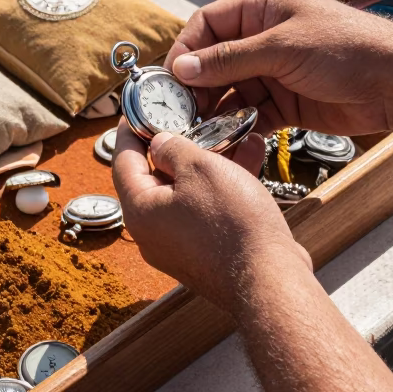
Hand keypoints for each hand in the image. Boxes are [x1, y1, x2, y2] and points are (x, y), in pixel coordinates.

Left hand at [113, 120, 311, 313]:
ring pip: (187, 193)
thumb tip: (160, 145)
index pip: (123, 162)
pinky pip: (206, 211)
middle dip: (177, 146)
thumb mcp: (200, 167)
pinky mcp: (205, 254)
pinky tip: (247, 161)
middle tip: (189, 120)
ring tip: (230, 135)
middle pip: (155, 178)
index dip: (130, 132)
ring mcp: (179, 247)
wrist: (269, 278)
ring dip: (208, 163)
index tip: (136, 112)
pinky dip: (221, 187)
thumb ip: (174, 148)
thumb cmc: (232, 225)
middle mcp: (153, 233)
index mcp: (140, 211)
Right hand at [165, 0, 392, 136]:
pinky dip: (239, 127)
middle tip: (181, 112)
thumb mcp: (282, 48)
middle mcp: (265, 38)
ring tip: (201, 131)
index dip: (187, 50)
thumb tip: (183, 67)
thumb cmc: (347, 48)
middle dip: (197, 87)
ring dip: (216, 111)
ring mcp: (275, 72)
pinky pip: (252, 115)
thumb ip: (230, 59)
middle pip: (215, 62)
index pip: (209, 24)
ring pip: (231, 92)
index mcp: (263, 9)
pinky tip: (229, 139)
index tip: (171, 80)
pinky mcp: (286, 103)